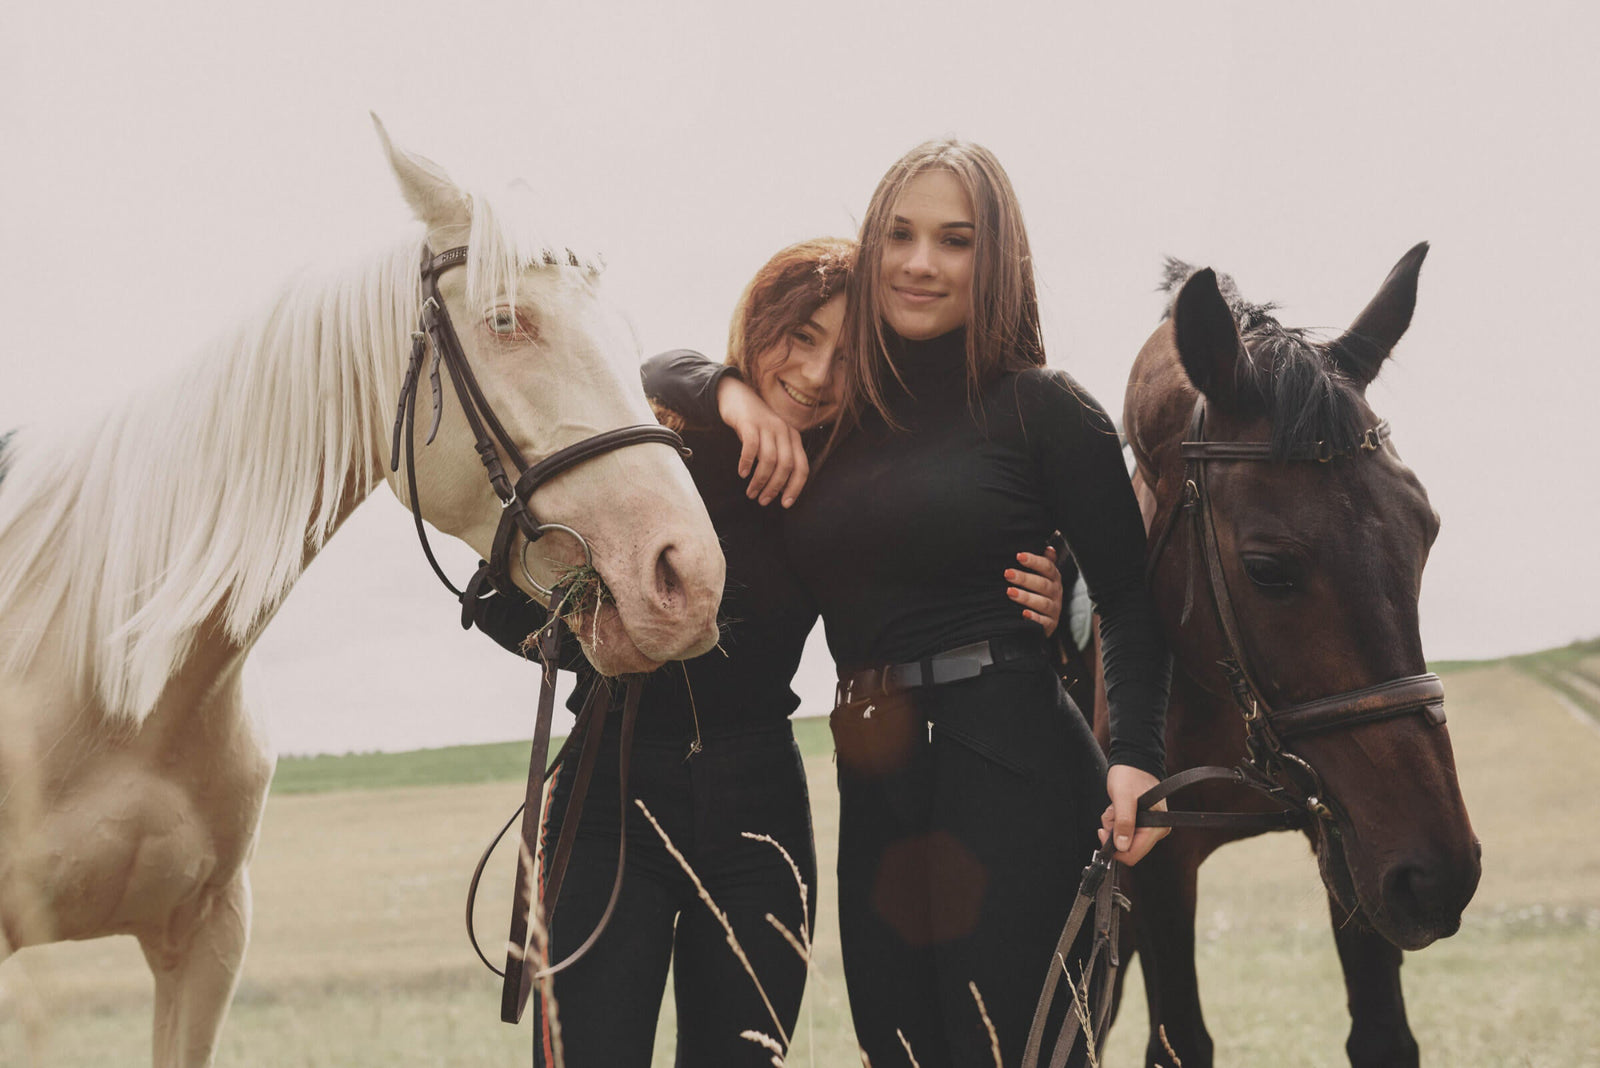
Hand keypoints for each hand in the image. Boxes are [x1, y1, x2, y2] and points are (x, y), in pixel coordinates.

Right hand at [715, 376, 809, 506]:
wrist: (736, 396)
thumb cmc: (756, 425)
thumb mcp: (773, 440)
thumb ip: (779, 459)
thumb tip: (779, 491)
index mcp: (794, 437)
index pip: (802, 467)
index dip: (795, 488)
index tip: (784, 504)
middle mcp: (784, 431)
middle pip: (786, 466)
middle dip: (775, 487)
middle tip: (762, 501)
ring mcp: (767, 425)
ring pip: (769, 459)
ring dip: (760, 480)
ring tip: (751, 492)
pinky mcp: (750, 422)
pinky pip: (751, 447)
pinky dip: (747, 463)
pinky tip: (742, 473)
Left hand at [1005, 545, 1062, 636]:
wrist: (1045, 621)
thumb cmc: (1040, 593)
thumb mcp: (1043, 577)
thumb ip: (1044, 562)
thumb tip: (1049, 547)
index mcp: (1053, 578)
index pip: (1047, 567)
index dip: (1034, 560)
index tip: (1018, 556)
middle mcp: (1056, 592)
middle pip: (1042, 584)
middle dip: (1024, 578)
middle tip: (1007, 573)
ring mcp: (1054, 609)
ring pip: (1042, 602)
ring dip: (1026, 597)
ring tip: (1009, 592)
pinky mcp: (1051, 624)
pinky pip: (1043, 622)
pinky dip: (1034, 618)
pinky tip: (1023, 614)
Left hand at [1099, 764, 1168, 865]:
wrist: (1132, 760)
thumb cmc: (1130, 774)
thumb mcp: (1124, 798)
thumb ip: (1124, 822)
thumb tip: (1122, 847)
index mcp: (1157, 827)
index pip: (1134, 854)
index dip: (1116, 849)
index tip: (1104, 832)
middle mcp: (1157, 830)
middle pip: (1128, 847)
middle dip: (1114, 833)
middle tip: (1112, 813)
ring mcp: (1150, 827)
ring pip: (1123, 839)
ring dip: (1113, 825)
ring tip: (1115, 807)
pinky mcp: (1142, 823)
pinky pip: (1123, 830)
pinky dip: (1115, 821)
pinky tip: (1117, 807)